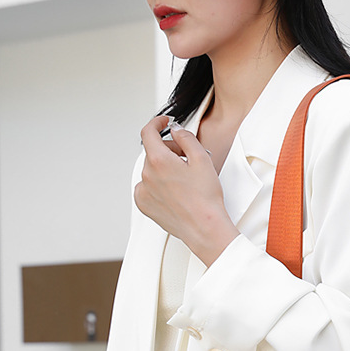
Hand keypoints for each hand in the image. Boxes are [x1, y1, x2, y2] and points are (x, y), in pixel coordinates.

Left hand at [135, 115, 238, 265]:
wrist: (204, 227)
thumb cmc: (205, 198)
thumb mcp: (202, 159)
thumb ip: (186, 138)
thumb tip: (176, 130)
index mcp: (159, 161)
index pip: (148, 132)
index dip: (156, 123)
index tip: (163, 123)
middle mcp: (147, 175)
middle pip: (153, 151)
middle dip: (168, 150)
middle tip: (186, 158)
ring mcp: (144, 191)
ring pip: (150, 169)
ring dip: (163, 168)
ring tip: (182, 179)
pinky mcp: (144, 204)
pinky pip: (146, 186)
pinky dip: (157, 184)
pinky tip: (173, 190)